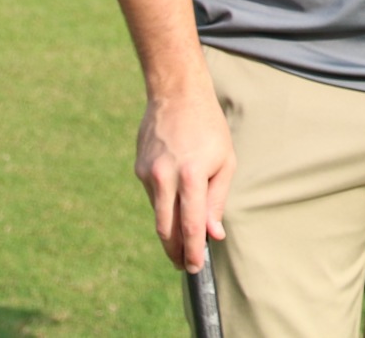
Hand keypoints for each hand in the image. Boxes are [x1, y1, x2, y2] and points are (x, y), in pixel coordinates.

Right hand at [134, 86, 234, 271]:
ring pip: (158, 213)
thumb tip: (213, 234)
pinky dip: (165, 203)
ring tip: (183, 236)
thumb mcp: (225, 161)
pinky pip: (153, 195)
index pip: (190, 225)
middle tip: (183, 265)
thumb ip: (217, 200)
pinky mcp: (139, 169)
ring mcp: (148, 174)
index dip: (191, 251)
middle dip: (174, 251)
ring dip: (170, 228)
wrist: (177, 96)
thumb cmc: (209, 129)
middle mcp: (165, 177)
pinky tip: (175, 192)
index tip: (193, 268)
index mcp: (190, 176)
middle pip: (166, 228)